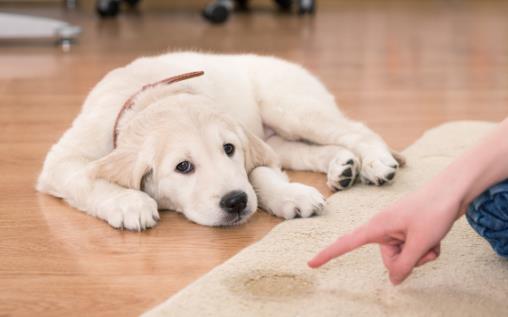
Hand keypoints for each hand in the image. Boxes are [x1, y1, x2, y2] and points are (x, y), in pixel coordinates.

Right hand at [308, 186, 461, 284]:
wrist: (453, 190)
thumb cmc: (434, 210)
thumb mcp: (420, 243)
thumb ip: (405, 265)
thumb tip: (394, 281)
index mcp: (377, 226)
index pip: (346, 243)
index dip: (328, 254)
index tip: (311, 263)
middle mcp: (383, 228)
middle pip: (389, 260)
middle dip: (409, 260)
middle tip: (424, 245)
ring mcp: (396, 229)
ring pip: (404, 257)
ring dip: (421, 254)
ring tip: (432, 238)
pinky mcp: (408, 230)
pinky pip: (413, 249)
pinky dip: (426, 248)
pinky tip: (436, 237)